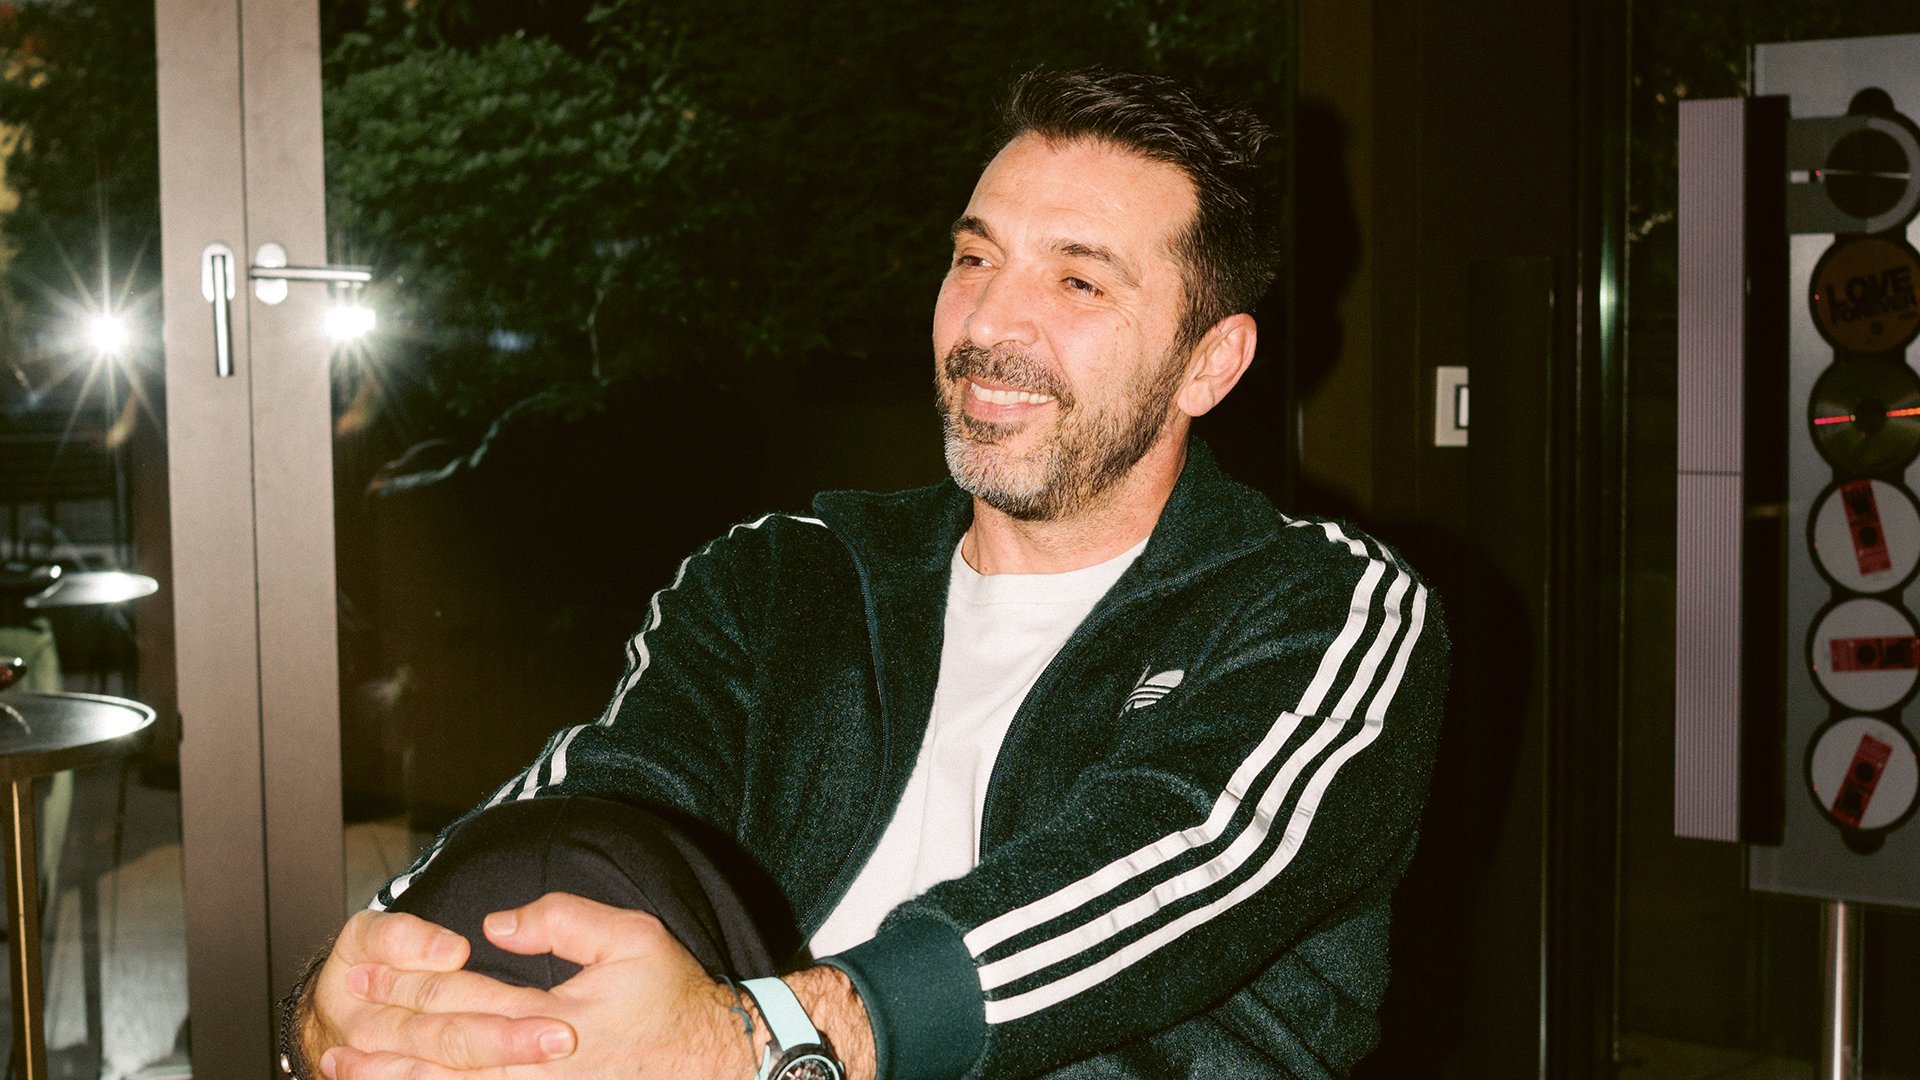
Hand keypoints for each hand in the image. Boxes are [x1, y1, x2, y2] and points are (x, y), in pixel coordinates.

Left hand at [326, 893, 759, 1078]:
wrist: (715, 1062)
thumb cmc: (672, 997)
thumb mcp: (633, 937)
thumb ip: (564, 920)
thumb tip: (495, 923)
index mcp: (551, 1019)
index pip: (462, 999)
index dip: (407, 984)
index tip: (363, 970)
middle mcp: (536, 1068)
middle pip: (442, 1052)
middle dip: (384, 1036)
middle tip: (334, 1023)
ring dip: (393, 1079)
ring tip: (343, 1067)